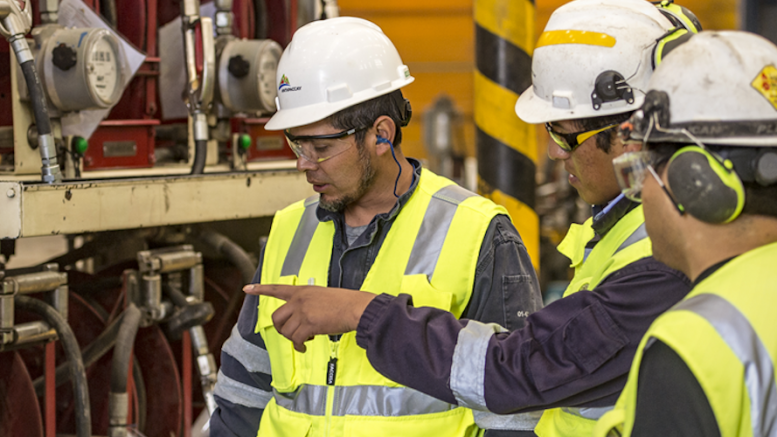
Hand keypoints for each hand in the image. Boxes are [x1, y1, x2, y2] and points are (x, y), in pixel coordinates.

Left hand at [244, 284, 376, 351]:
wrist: (355, 308)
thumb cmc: (344, 303)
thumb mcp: (322, 296)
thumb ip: (308, 304)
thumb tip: (303, 321)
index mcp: (302, 291)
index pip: (276, 289)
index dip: (260, 289)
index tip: (247, 289)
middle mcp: (299, 300)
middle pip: (276, 317)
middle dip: (280, 329)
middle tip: (291, 334)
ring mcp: (303, 312)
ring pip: (286, 331)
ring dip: (293, 339)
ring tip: (305, 340)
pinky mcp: (309, 324)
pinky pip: (296, 340)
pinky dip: (299, 347)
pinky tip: (304, 348)